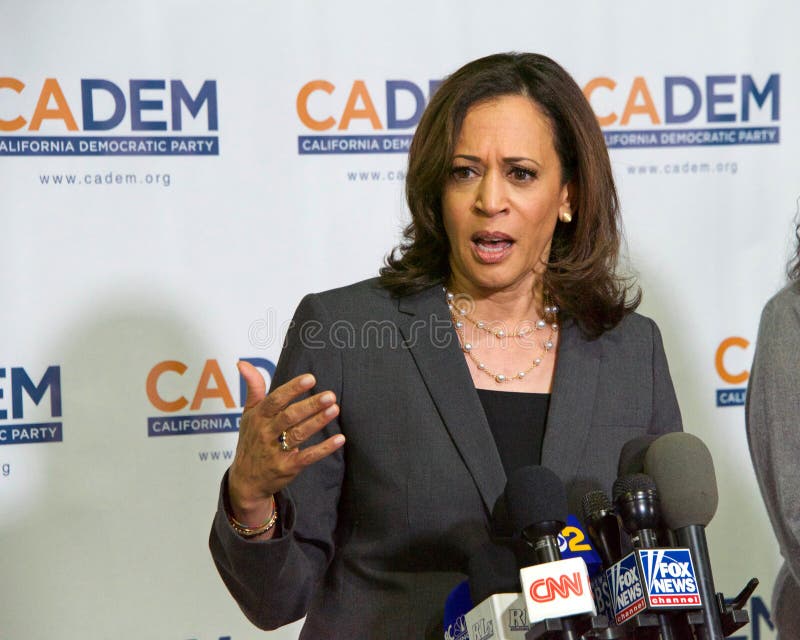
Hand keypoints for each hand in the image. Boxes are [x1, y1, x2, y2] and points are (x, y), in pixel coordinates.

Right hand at [227, 361, 343, 522]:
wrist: (245, 481)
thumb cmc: (251, 441)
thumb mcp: (248, 414)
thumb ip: (253, 388)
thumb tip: (243, 363)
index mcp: (258, 417)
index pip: (275, 400)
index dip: (292, 389)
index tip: (310, 379)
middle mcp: (266, 433)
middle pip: (289, 417)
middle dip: (310, 405)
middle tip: (330, 395)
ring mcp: (276, 452)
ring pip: (299, 434)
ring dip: (318, 422)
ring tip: (335, 409)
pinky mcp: (287, 467)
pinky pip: (307, 457)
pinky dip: (324, 449)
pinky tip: (340, 439)